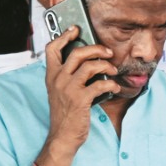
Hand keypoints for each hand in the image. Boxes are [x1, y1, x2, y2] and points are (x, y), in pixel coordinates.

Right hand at [40, 18, 115, 154]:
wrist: (63, 136)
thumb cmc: (65, 114)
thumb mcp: (60, 91)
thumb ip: (68, 76)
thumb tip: (89, 62)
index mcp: (51, 75)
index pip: (52, 48)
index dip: (63, 36)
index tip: (76, 29)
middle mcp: (58, 79)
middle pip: (77, 52)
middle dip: (96, 48)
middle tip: (107, 52)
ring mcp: (69, 88)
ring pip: (90, 66)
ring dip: (106, 66)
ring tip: (113, 71)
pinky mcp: (81, 99)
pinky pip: (100, 84)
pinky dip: (111, 85)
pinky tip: (115, 88)